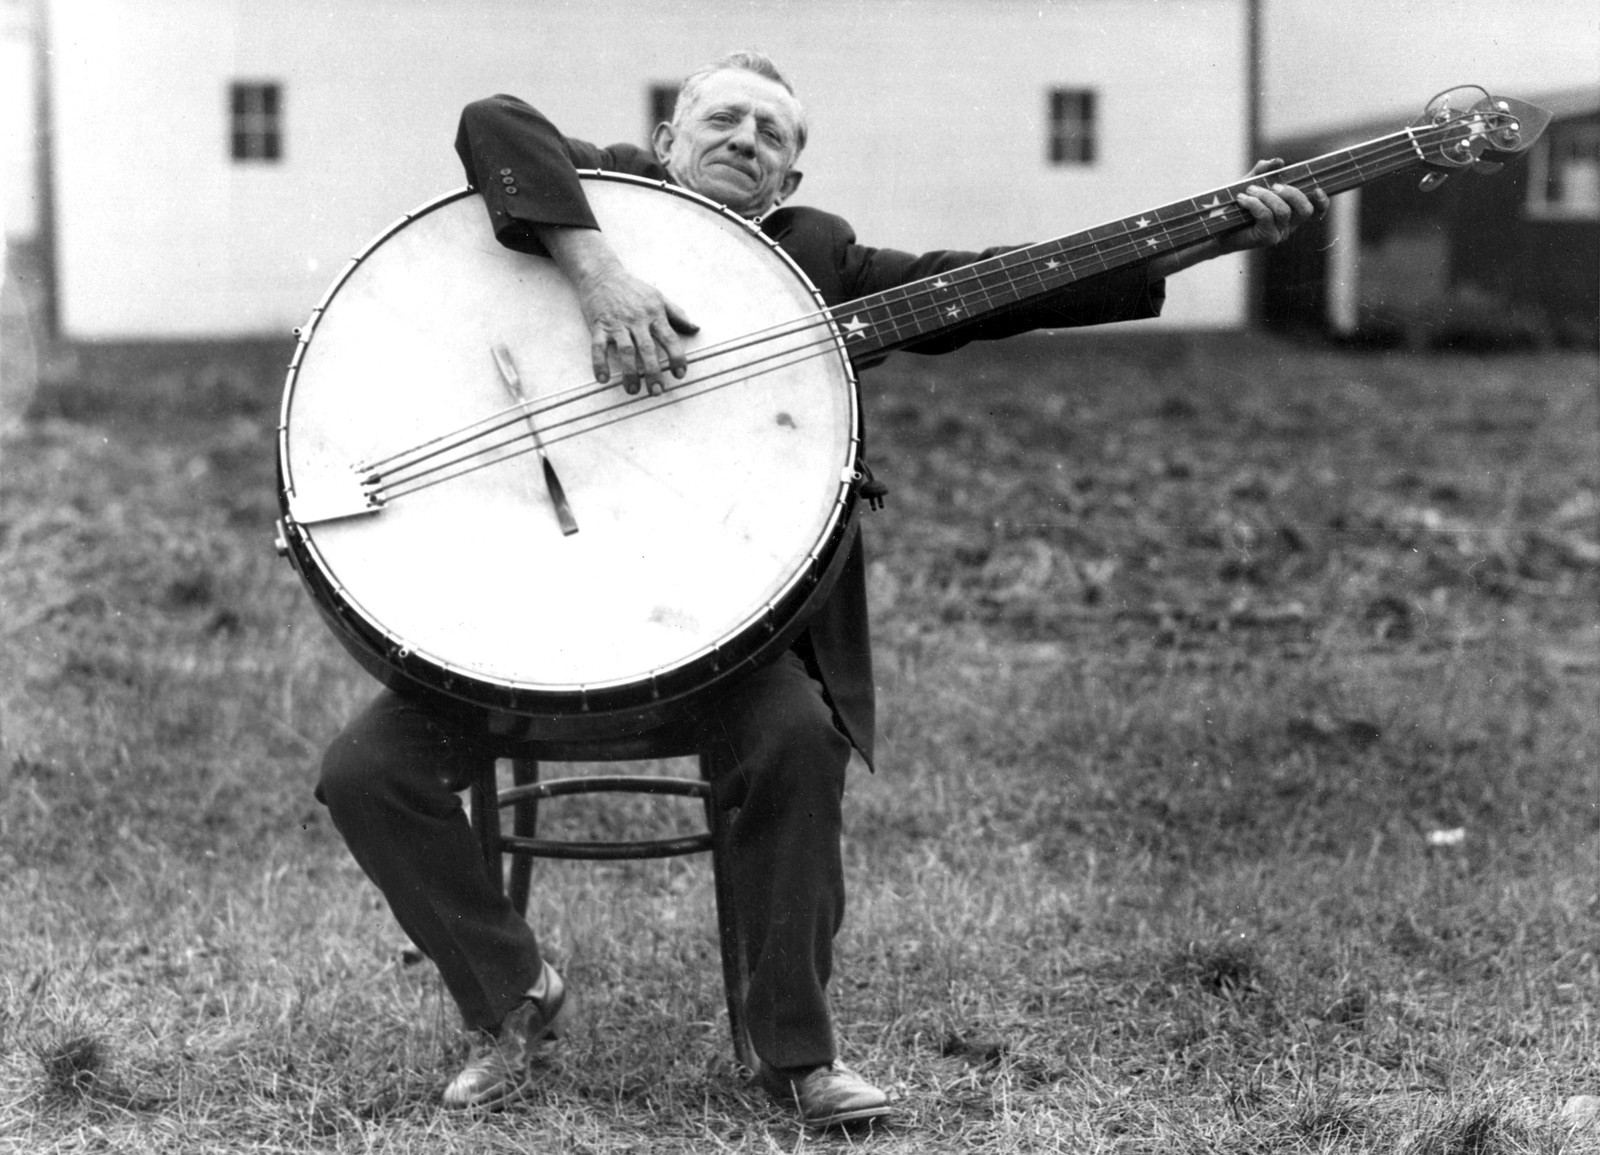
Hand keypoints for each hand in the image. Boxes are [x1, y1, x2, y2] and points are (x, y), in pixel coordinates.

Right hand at [538, 226, 699, 394]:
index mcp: (654, 314)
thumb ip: (677, 314)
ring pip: (625, 352)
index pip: (670, 338)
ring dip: (630, 373)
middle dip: (654, 372)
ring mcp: (617, 324)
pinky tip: (603, 378)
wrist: (602, 274)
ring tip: (632, 391)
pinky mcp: (599, 325)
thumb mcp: (658, 298)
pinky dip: (599, 364)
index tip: (680, 374)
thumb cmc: (632, 289)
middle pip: (648, 349)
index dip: (677, 357)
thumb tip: (696, 328)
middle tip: (657, 391)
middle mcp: (637, 320)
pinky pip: (598, 347)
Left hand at [1218, 158, 1328, 254]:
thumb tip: (1278, 161)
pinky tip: (1241, 199)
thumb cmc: (1236, 206)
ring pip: (1284, 211)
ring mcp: (1280, 234)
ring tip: (1248, 190)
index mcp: (1292, 213)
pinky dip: (1254, 203)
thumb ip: (1264, 172)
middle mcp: (1290, 226)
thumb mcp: (1251, 184)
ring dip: (1266, 196)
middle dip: (1291, 192)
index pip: (1316, 210)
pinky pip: (1267, 216)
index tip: (1316, 189)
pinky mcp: (1267, 239)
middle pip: (1305, 209)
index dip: (1322, 201)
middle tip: (1272, 185)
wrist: (1216, 227)